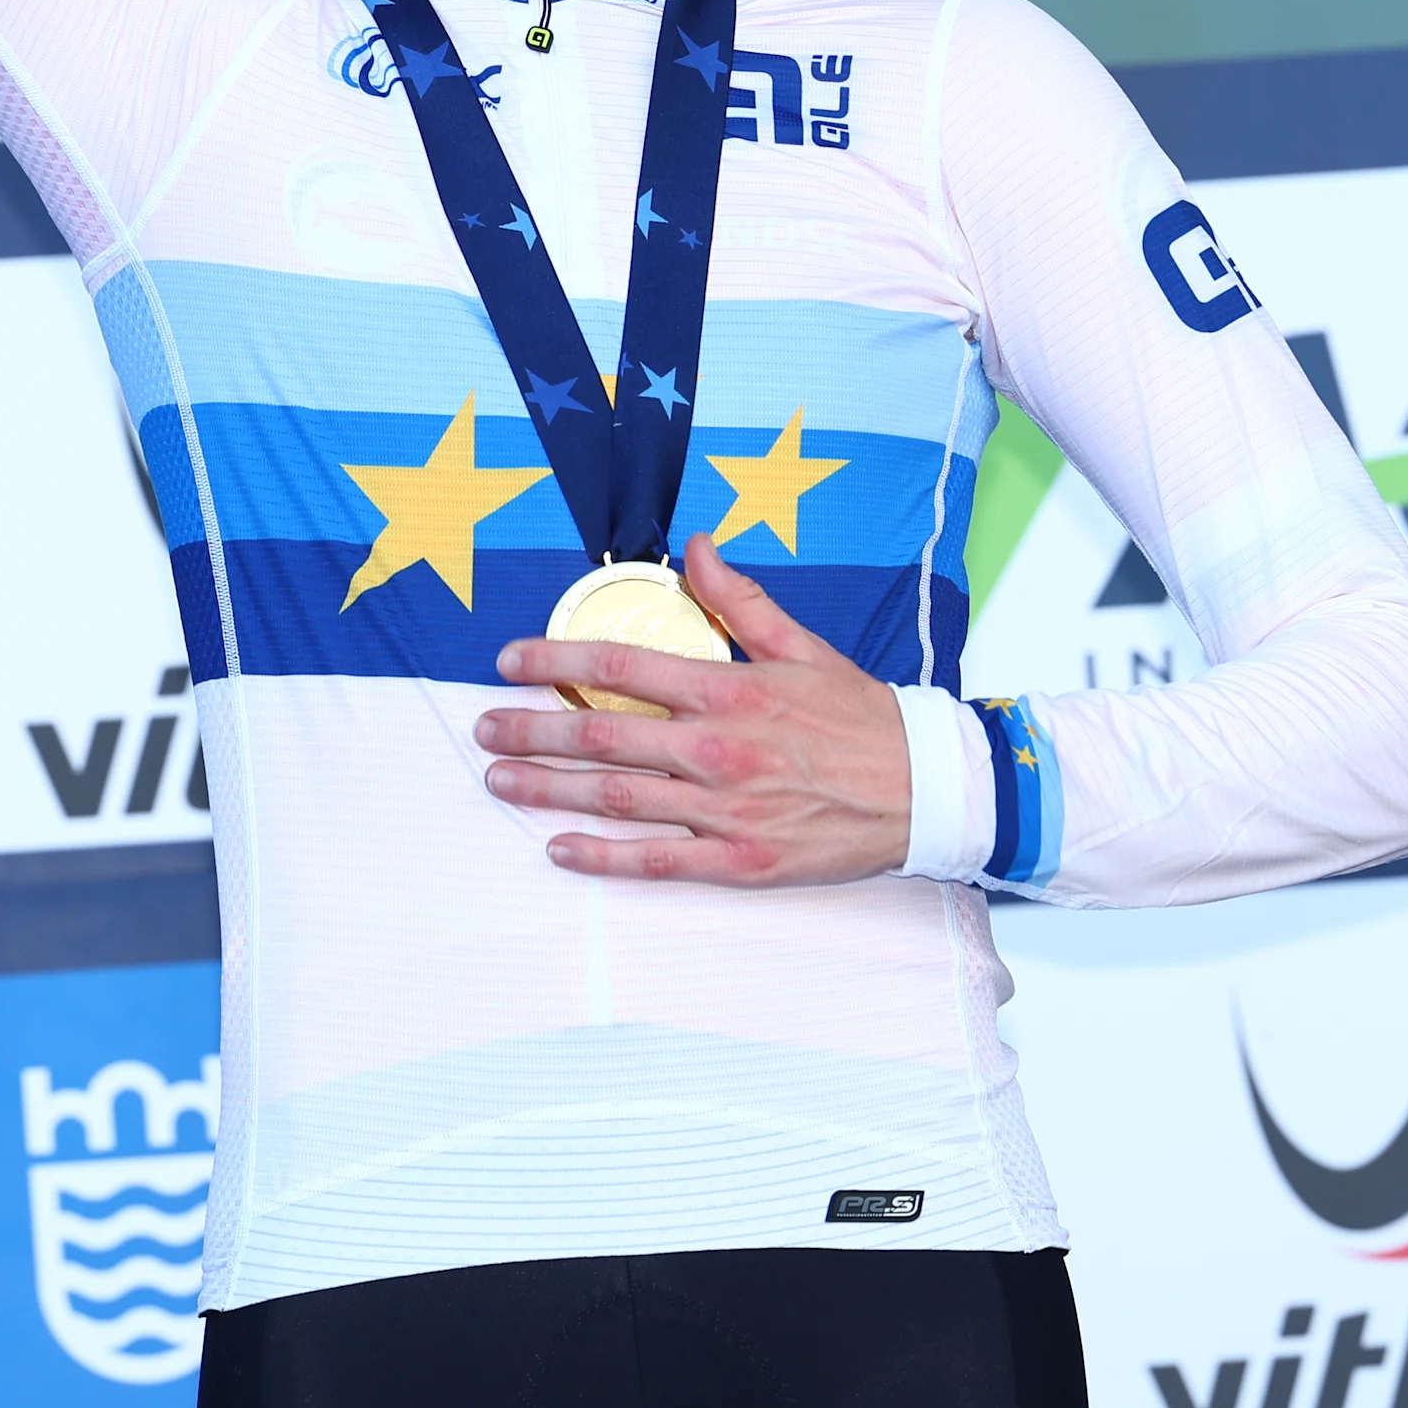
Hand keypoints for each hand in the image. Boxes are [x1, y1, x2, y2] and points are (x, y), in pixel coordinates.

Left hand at [474, 537, 911, 886]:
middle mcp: (716, 749)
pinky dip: (602, 858)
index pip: (621, 663)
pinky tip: (559, 850)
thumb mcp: (801, 647)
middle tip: (483, 726)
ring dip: (549, 789)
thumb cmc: (861, 718)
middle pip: (602, 734)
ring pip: (616, 797)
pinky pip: (656, 861)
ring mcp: (724, 810)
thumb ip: (740, 600)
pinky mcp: (739, 861)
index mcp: (728, 690)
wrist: (924, 790)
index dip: (556, 658)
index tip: (508, 659)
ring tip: (499, 780)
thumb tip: (697, 546)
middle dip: (533, 728)